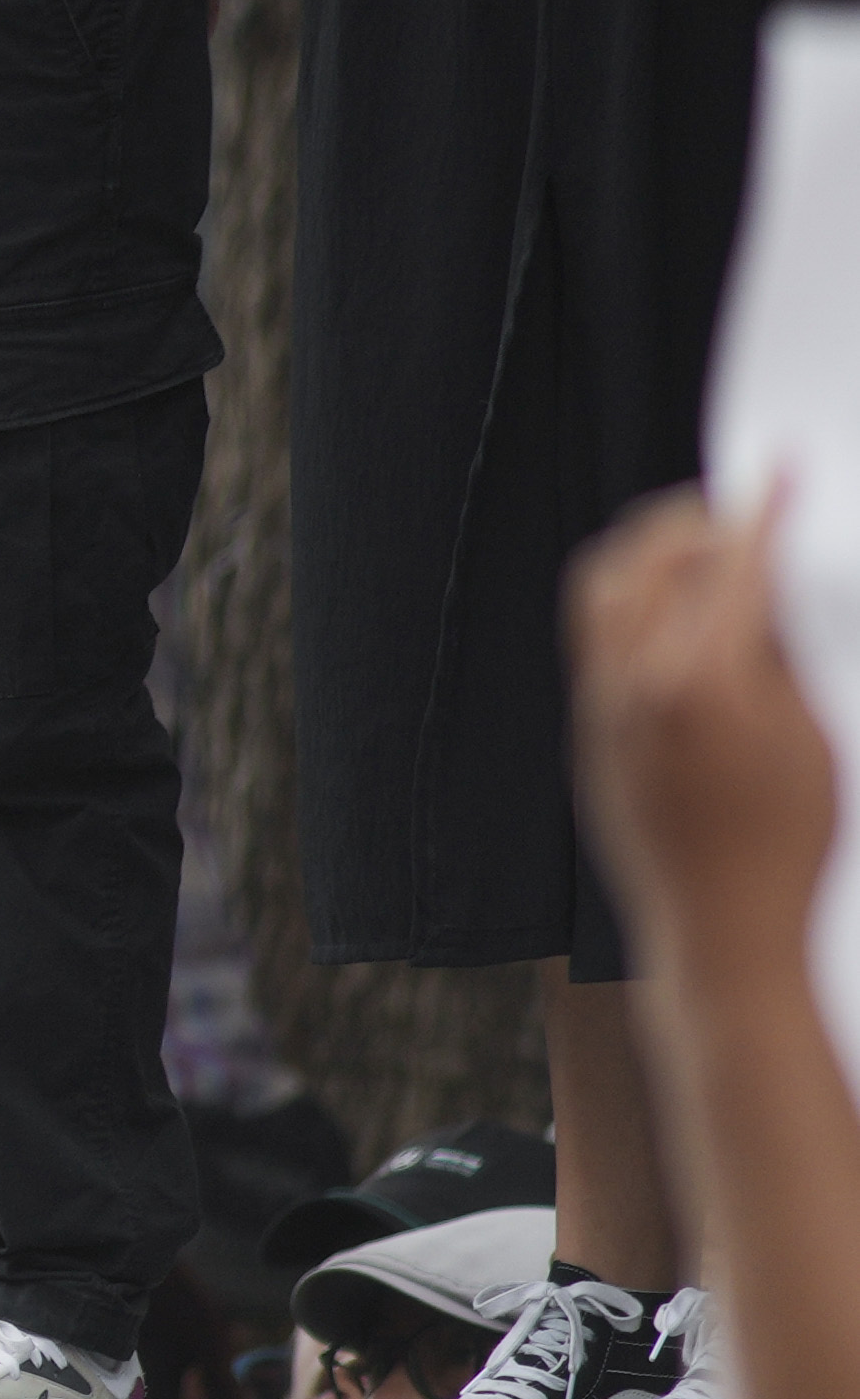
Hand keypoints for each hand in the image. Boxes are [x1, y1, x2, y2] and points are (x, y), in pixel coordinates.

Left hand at [579, 486, 840, 955]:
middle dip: (699, 520)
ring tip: (704, 550)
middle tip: (742, 510)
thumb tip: (764, 581)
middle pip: (653, 556)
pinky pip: (593, 634)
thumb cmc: (789, 843)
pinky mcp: (585, 728)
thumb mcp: (813, 733)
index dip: (764, 508)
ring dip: (652, 553)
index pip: (735, 562)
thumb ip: (781, 650)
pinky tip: (674, 607)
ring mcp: (601, 704)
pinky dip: (630, 601)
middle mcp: (637, 681)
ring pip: (605, 587)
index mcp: (706, 678)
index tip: (781, 471)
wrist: (720, 927)